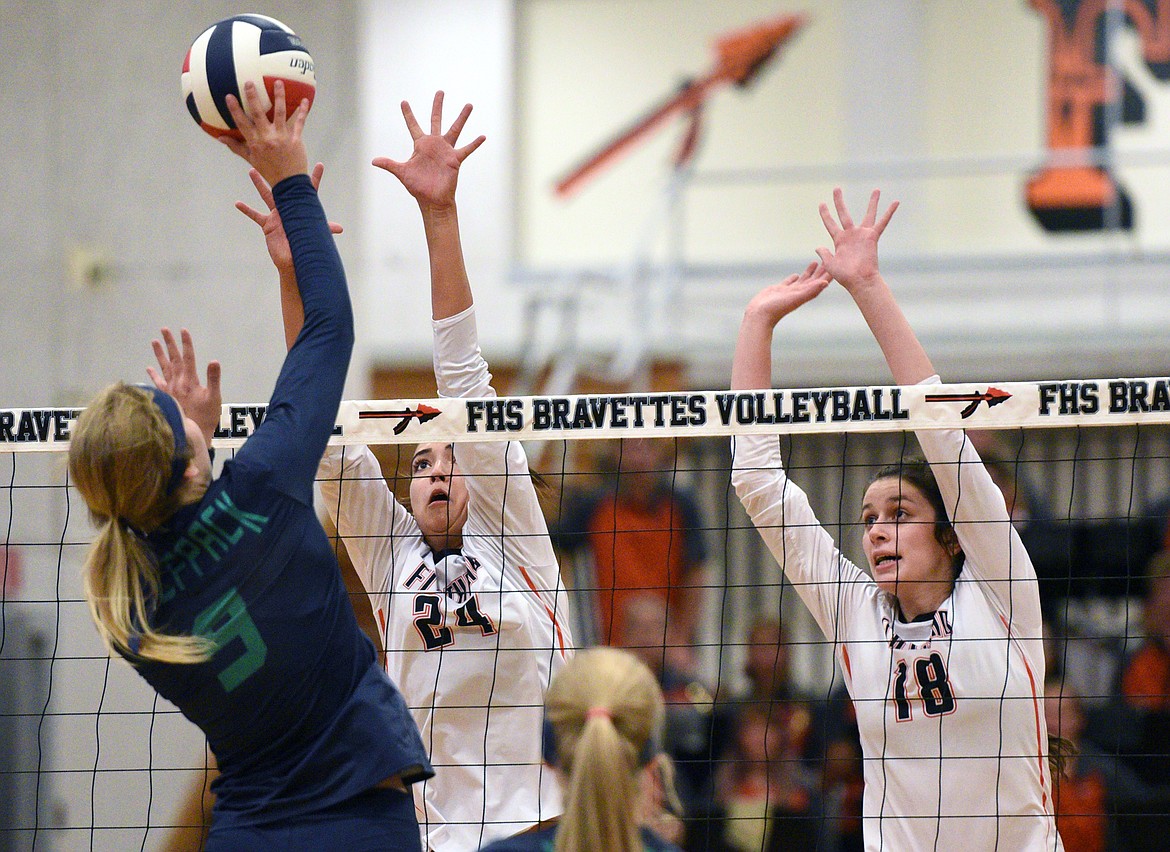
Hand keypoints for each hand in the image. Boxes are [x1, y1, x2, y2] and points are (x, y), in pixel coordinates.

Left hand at [147, 328, 221, 442]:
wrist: (192, 434)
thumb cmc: (206, 417)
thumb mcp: (214, 398)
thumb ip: (213, 379)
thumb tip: (213, 361)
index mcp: (190, 380)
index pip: (188, 357)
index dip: (186, 343)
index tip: (183, 330)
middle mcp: (178, 382)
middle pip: (173, 358)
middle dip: (170, 343)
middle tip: (164, 329)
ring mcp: (170, 389)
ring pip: (164, 367)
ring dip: (159, 354)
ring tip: (154, 341)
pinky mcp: (167, 396)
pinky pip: (158, 383)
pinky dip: (153, 375)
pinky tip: (149, 368)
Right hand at [219, 80, 308, 186]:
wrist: (289, 183)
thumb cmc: (269, 170)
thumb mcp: (250, 159)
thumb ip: (236, 147)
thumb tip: (220, 138)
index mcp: (255, 142)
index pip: (242, 123)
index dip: (235, 110)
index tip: (229, 96)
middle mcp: (268, 138)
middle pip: (259, 114)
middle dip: (253, 98)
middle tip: (249, 82)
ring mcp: (282, 137)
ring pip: (280, 113)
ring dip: (280, 97)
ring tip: (278, 82)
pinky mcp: (296, 139)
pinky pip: (299, 123)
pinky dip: (303, 111)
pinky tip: (306, 100)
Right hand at [236, 163, 342, 273]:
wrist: (293, 262)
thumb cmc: (306, 248)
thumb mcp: (314, 236)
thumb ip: (325, 229)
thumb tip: (340, 228)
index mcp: (302, 209)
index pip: (310, 190)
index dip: (316, 178)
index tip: (320, 165)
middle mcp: (289, 209)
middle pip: (283, 187)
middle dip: (278, 174)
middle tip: (274, 159)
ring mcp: (277, 215)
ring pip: (266, 196)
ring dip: (259, 184)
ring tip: (251, 171)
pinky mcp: (268, 225)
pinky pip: (255, 215)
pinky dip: (246, 210)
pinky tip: (237, 203)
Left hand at [371, 91, 484, 211]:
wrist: (432, 199)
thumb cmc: (418, 187)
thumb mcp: (402, 172)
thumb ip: (390, 164)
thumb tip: (374, 161)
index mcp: (420, 145)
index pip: (413, 125)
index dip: (408, 114)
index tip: (403, 102)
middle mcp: (434, 144)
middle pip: (436, 120)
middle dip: (437, 106)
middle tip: (440, 91)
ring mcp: (445, 151)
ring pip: (455, 130)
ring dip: (462, 118)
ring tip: (469, 105)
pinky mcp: (455, 160)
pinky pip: (466, 149)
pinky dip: (474, 144)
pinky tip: (482, 136)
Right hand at [742, 261, 831, 328]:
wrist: (760, 315)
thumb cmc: (778, 308)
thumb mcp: (796, 298)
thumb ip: (811, 290)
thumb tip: (825, 283)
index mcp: (806, 294)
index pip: (821, 282)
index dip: (829, 273)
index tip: (837, 263)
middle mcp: (800, 293)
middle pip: (814, 279)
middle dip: (822, 270)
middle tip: (830, 258)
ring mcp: (790, 291)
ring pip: (803, 279)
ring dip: (810, 272)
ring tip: (815, 262)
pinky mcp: (780, 290)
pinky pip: (790, 282)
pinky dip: (795, 278)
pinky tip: (797, 275)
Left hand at [815, 188, 897, 290]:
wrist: (859, 281)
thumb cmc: (845, 276)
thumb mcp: (830, 265)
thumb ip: (824, 254)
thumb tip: (818, 247)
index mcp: (839, 240)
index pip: (830, 223)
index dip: (825, 214)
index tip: (821, 203)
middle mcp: (851, 235)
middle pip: (844, 213)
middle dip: (839, 201)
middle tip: (836, 188)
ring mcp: (862, 235)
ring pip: (868, 214)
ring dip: (872, 202)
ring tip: (876, 190)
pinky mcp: (872, 237)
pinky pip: (883, 222)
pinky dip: (889, 212)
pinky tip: (896, 202)